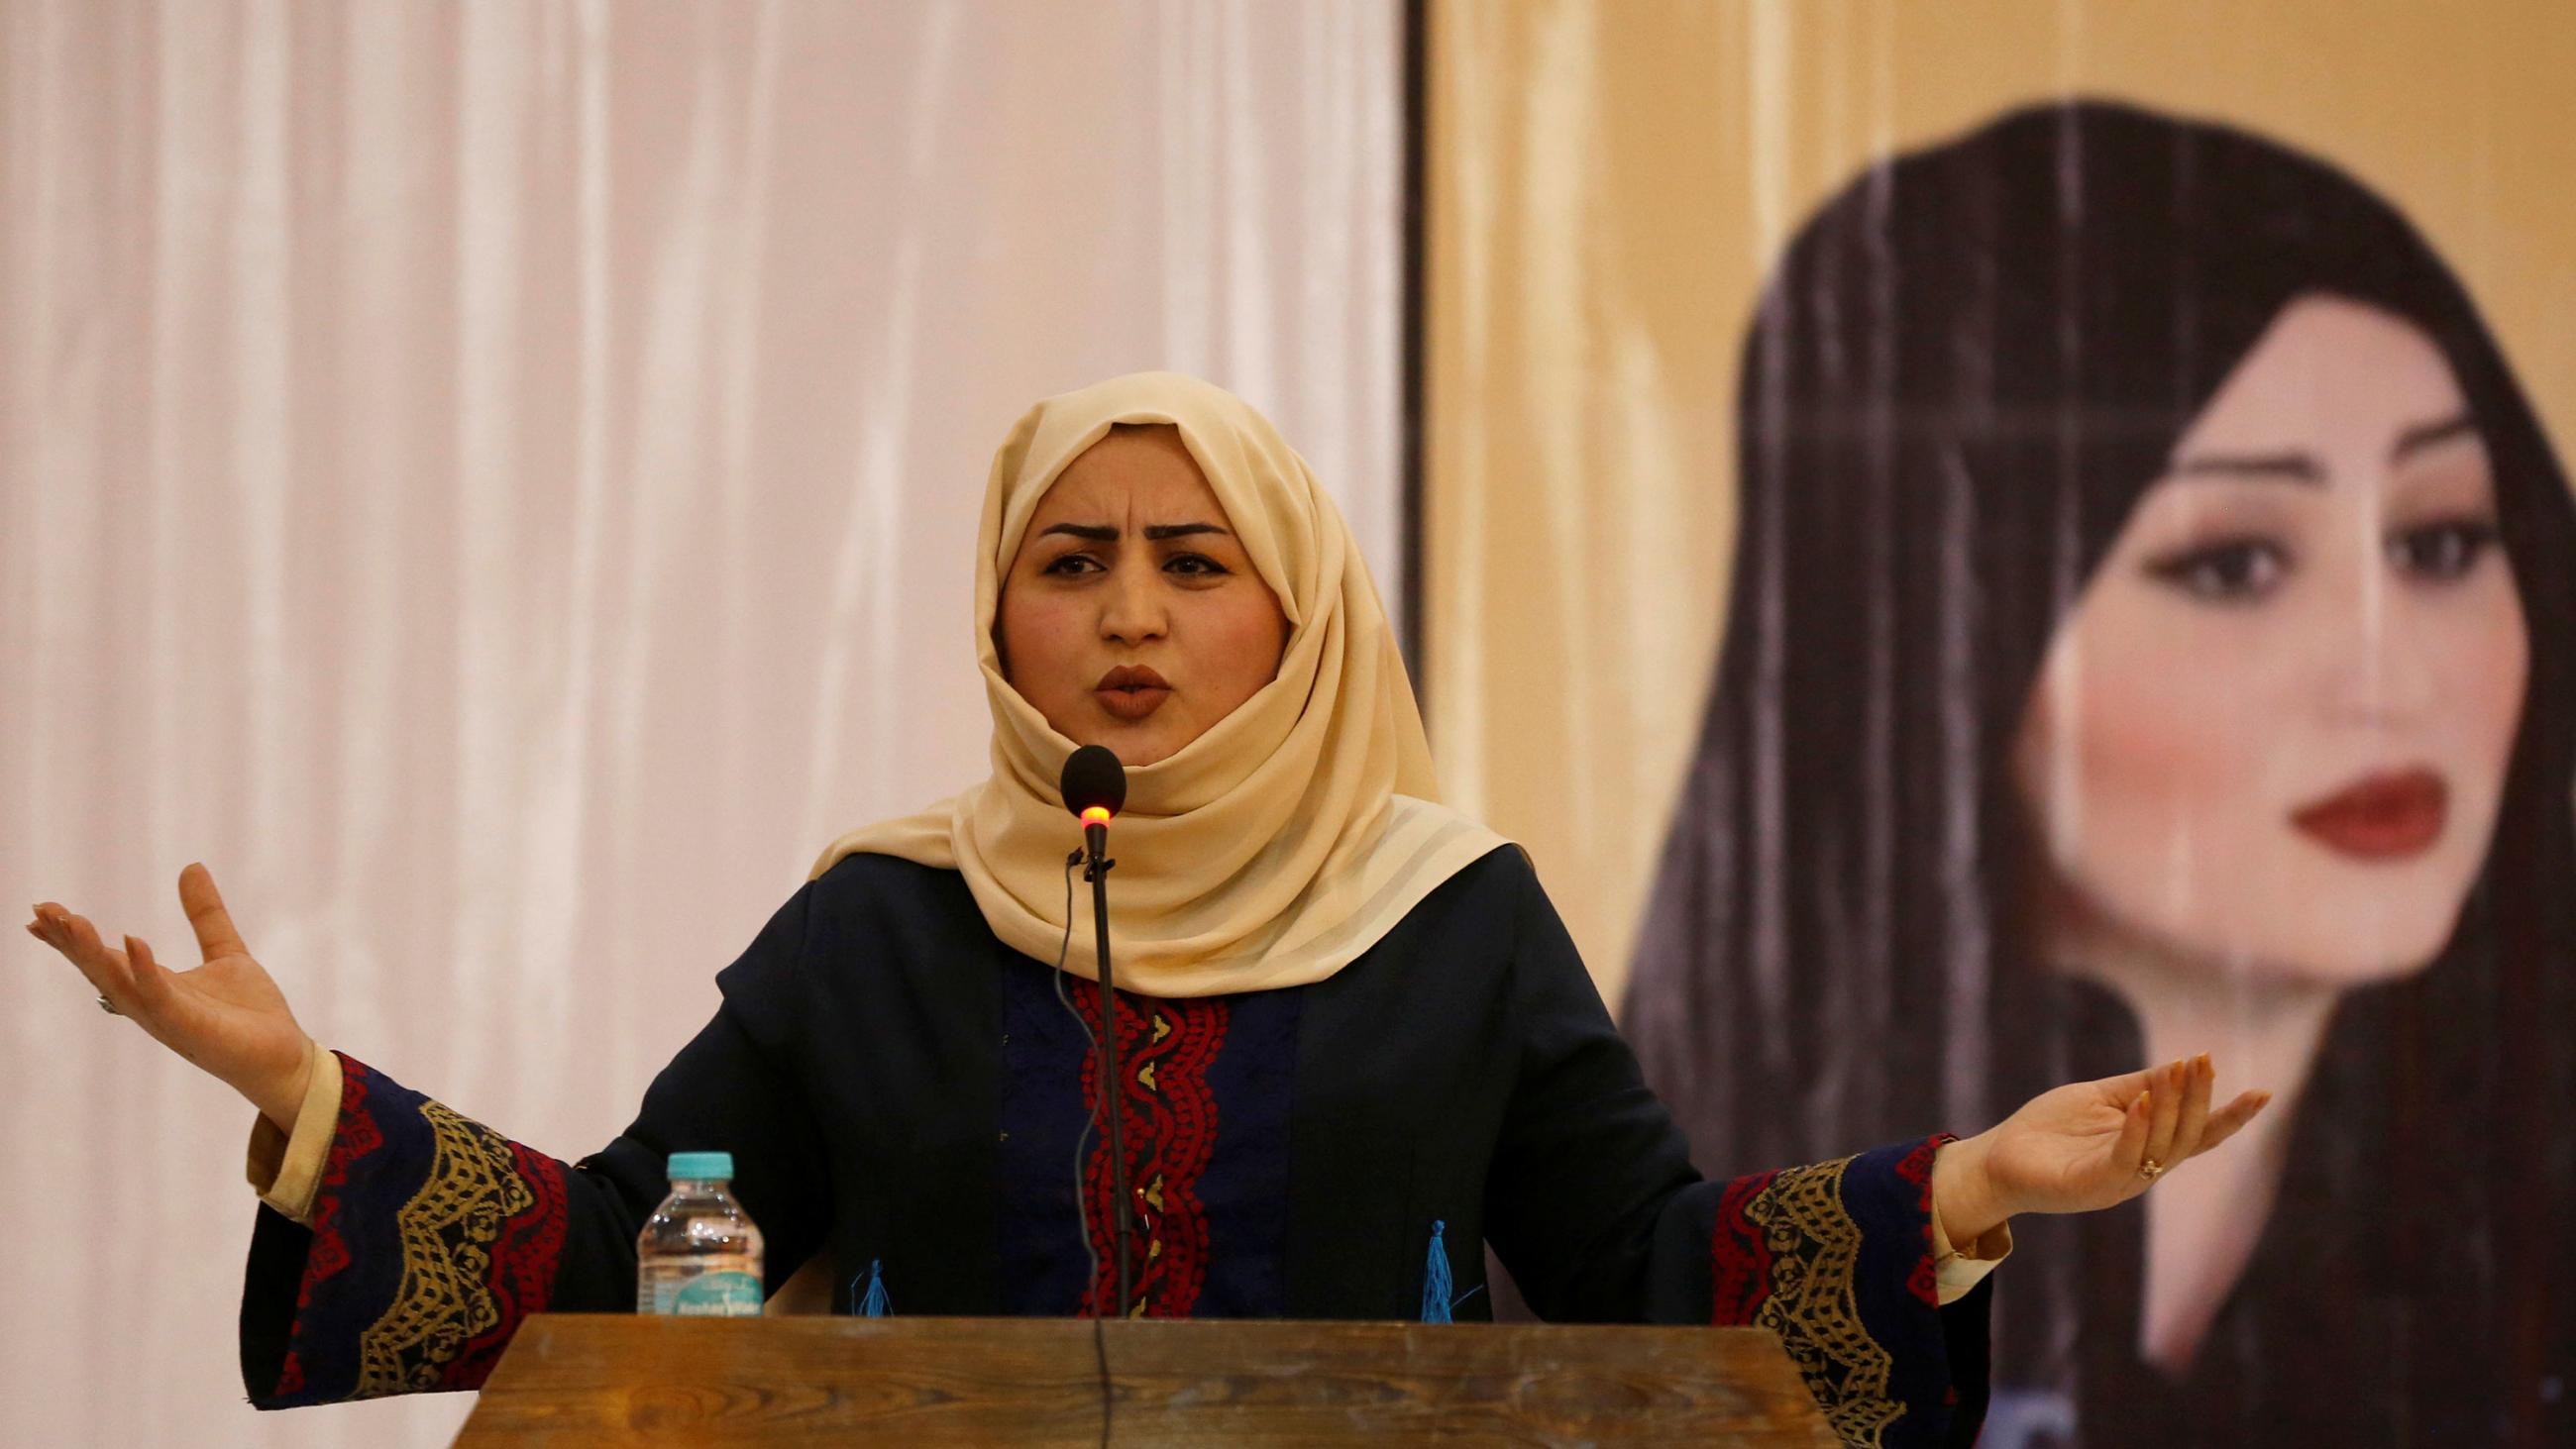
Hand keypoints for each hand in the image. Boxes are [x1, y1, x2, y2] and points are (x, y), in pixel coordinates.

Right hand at [27, 863, 315, 1131]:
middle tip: (40, 914)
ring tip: (71, 922)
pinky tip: (132, 941)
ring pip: (121, 984)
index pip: (106, 959)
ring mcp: (168, 1018)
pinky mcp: (191, 1028)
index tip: (41, 913)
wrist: (286, 1058)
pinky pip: (161, 997)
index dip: (73, 939)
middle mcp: (152, 1005)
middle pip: (102, 972)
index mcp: (155, 988)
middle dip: (71, 944)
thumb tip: (191, 867)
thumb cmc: (250, 1014)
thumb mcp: (224, 952)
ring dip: (94, 954)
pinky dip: (144, 970)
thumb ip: (206, 914)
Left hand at [1932, 1055, 2270, 1244]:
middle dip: (2198, 1098)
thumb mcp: (2100, 1098)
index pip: (2200, 1135)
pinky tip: (2143, 1101)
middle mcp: (2143, 1169)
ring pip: (2162, 1146)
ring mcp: (2119, 1181)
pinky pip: (2124, 1158)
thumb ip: (2139, 1086)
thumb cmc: (2049, 1130)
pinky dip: (2137, 1128)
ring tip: (2177, 1070)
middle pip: (2187, 1136)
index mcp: (2149, 1149)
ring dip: (2172, 1106)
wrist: (1997, 1159)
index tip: (2263, 1093)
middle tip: (2202, 1063)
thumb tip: (2181, 1065)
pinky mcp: (2091, 1186)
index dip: (2231, 1117)